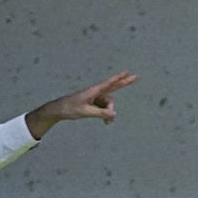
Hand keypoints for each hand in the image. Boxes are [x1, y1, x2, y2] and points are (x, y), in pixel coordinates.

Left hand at [25, 71, 139, 137]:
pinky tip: (105, 123)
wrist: (60, 110)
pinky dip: (107, 116)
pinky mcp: (95, 103)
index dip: (119, 78)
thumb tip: (114, 115)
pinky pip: (105, 109)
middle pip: (114, 87)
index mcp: (94, 91)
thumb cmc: (71, 108)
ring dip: (110, 114)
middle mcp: (97, 92)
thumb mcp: (86, 112)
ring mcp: (96, 98)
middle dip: (125, 83)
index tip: (127, 72)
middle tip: (137, 76)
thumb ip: (101, 114)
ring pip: (110, 105)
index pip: (109, 83)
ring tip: (107, 124)